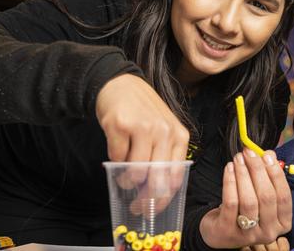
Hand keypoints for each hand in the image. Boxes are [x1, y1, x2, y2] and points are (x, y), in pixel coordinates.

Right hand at [96, 74, 189, 212]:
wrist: (120, 84)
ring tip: (124, 173)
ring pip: (136, 171)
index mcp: (178, 135)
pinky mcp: (121, 125)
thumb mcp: (163, 130)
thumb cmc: (143, 112)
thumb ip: (165, 156)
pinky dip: (115, 160)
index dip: (164, 198)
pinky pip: (117, 157)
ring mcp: (143, 128)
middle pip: (156, 179)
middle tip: (137, 207)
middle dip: (146, 199)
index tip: (154, 209)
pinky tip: (117, 149)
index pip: (175, 176)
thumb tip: (158, 192)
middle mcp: (164, 131)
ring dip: (127, 179)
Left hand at [200, 149, 291, 248]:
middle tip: (249, 153)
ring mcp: (249, 235)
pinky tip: (229, 169)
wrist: (219, 232)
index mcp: (282, 222)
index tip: (267, 156)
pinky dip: (230, 182)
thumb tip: (269, 154)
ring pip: (249, 201)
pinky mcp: (229, 231)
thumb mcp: (259, 195)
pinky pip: (231, 203)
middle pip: (266, 197)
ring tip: (238, 159)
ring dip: (243, 175)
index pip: (284, 196)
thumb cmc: (244, 210)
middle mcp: (269, 232)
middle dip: (257, 170)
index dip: (276, 174)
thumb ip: (267, 175)